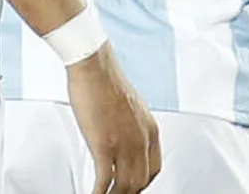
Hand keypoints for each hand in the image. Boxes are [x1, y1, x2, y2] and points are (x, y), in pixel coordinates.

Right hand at [66, 47, 160, 193]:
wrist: (94, 67)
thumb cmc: (105, 80)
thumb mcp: (131, 106)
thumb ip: (132, 125)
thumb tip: (123, 135)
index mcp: (151, 130)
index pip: (154, 169)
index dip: (143, 182)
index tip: (134, 186)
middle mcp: (142, 140)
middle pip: (141, 181)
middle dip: (130, 192)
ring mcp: (125, 145)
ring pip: (126, 187)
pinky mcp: (105, 146)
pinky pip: (105, 182)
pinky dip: (100, 193)